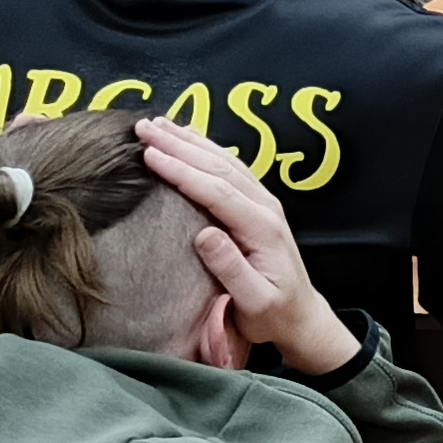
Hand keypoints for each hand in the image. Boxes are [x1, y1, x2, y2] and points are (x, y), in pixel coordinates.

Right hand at [136, 116, 361, 376]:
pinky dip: (206, 150)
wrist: (300, 317)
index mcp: (261, 228)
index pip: (216, 190)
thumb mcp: (254, 301)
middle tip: (142, 128)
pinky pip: (230, 168)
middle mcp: (265, 207)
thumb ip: (231, 269)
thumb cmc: (273, 314)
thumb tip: (204, 235)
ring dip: (190, 141)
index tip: (149, 155)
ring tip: (157, 125)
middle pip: (218, 166)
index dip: (181, 170)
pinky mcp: (258, 205)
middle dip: (179, 145)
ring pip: (224, 161)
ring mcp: (263, 203)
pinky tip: (188, 138)